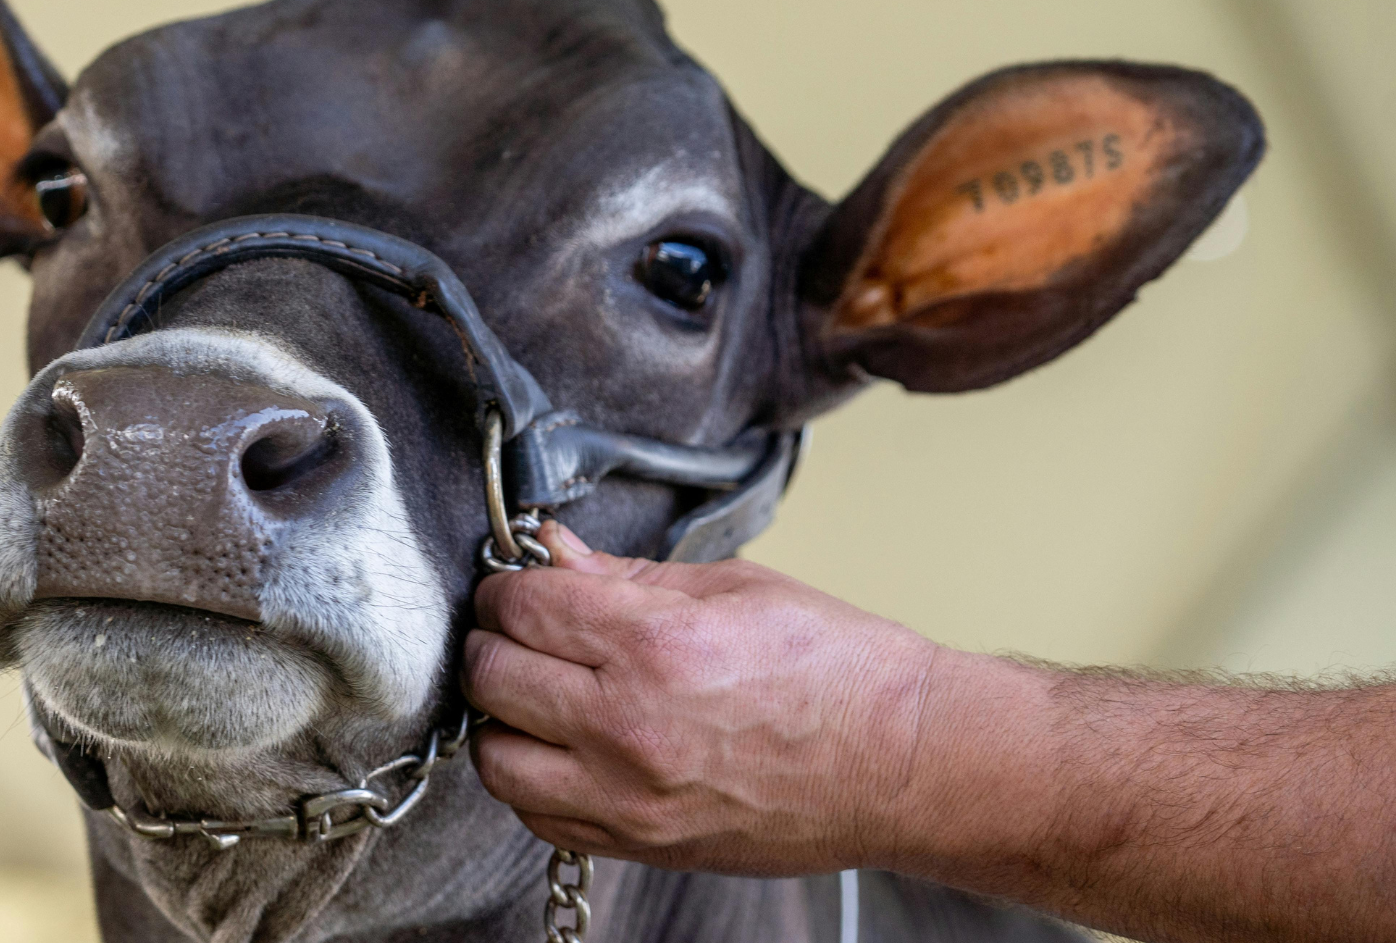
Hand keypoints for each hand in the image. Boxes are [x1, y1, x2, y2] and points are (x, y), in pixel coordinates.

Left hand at [463, 522, 941, 875]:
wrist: (903, 763)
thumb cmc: (836, 671)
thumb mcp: (733, 588)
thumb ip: (626, 574)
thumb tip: (553, 552)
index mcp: (656, 644)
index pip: (523, 607)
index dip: (508, 585)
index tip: (518, 583)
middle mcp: (630, 725)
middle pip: (493, 675)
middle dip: (497, 639)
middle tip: (523, 627)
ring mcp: (630, 795)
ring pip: (496, 757)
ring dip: (501, 716)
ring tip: (536, 690)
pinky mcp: (639, 843)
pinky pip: (536, 815)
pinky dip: (532, 778)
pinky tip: (561, 746)